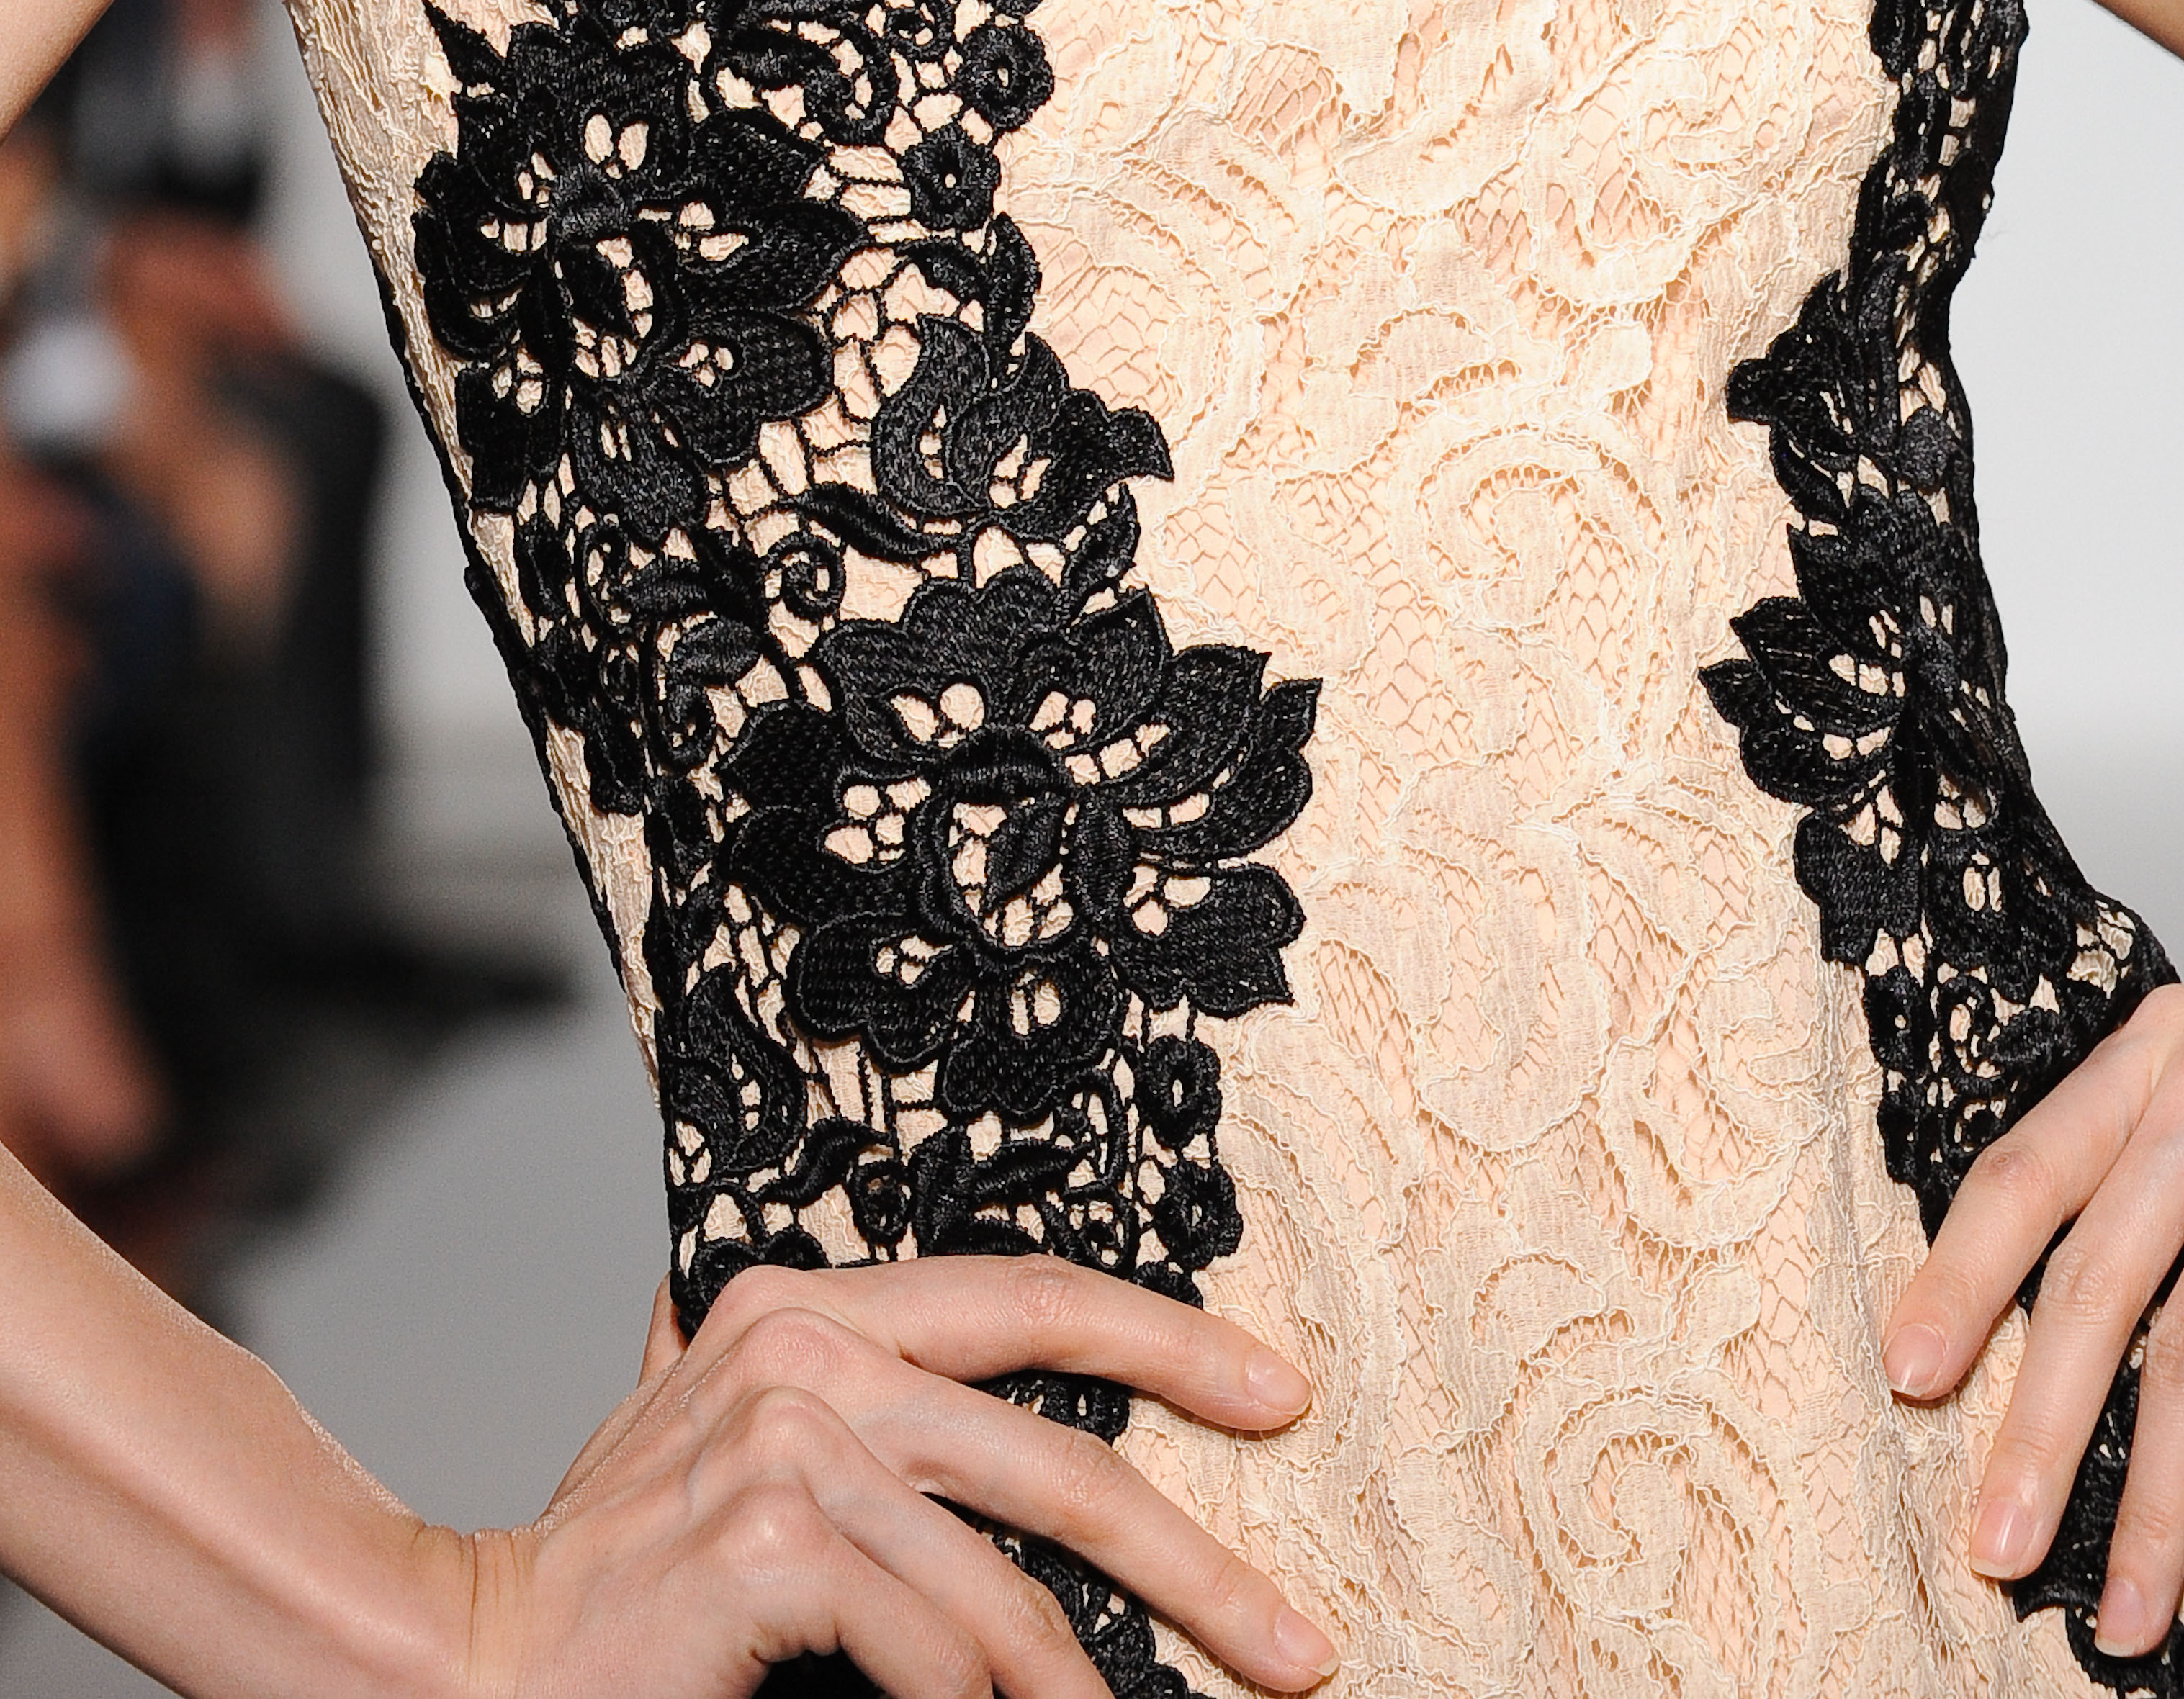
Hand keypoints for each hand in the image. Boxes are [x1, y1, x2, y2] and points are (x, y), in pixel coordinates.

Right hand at [462, 1255, 1337, 1698]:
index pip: (1030, 1294)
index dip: (1167, 1341)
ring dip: (1089, 1681)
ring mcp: (791, 1431)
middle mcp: (807, 1340)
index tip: (1279, 1392)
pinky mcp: (775, 1534)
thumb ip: (779, 1377)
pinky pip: (933, 1640)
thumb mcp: (705, 1436)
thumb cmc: (604, 1573)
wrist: (465, 1657)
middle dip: (1197, 1561)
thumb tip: (853, 1339)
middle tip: (1297, 1643)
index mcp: (810, 1300)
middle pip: (1058, 1445)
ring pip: (1007, 1575)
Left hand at [1881, 982, 2183, 1660]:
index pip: (2028, 1174)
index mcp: (2145, 1064)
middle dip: (2045, 1425)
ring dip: (2163, 1507)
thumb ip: (2101, 1172)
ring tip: (2122, 1613)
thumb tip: (1976, 1333)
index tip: (1904, 1372)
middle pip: (2105, 1284)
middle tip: (1991, 1546)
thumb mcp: (2168, 1079)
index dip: (1963, 1274)